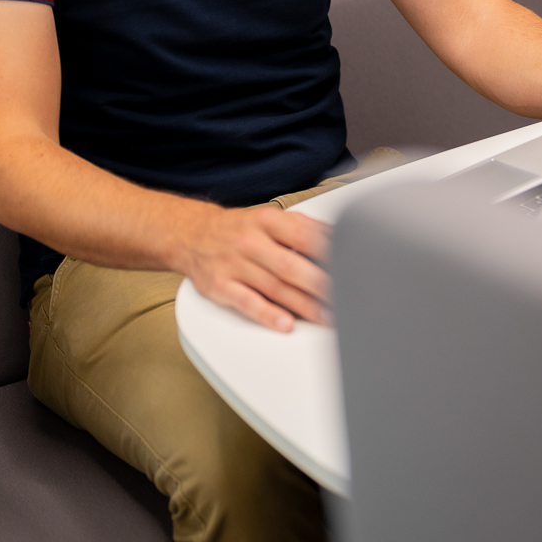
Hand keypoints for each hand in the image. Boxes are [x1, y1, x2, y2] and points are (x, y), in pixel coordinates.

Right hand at [177, 204, 332, 332]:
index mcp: (267, 220)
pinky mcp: (220, 286)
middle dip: (320, 285)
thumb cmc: (238, 229)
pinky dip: (268, 314)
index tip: (351, 266)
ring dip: (304, 305)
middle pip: (291, 266)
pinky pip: (247, 302)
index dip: (329, 252)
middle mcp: (250, 241)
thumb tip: (339, 238)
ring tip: (326, 317)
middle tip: (344, 299)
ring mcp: (234, 264)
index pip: (304, 235)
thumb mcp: (269, 218)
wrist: (191, 235)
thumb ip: (302, 228)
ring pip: (274, 287)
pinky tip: (287, 324)